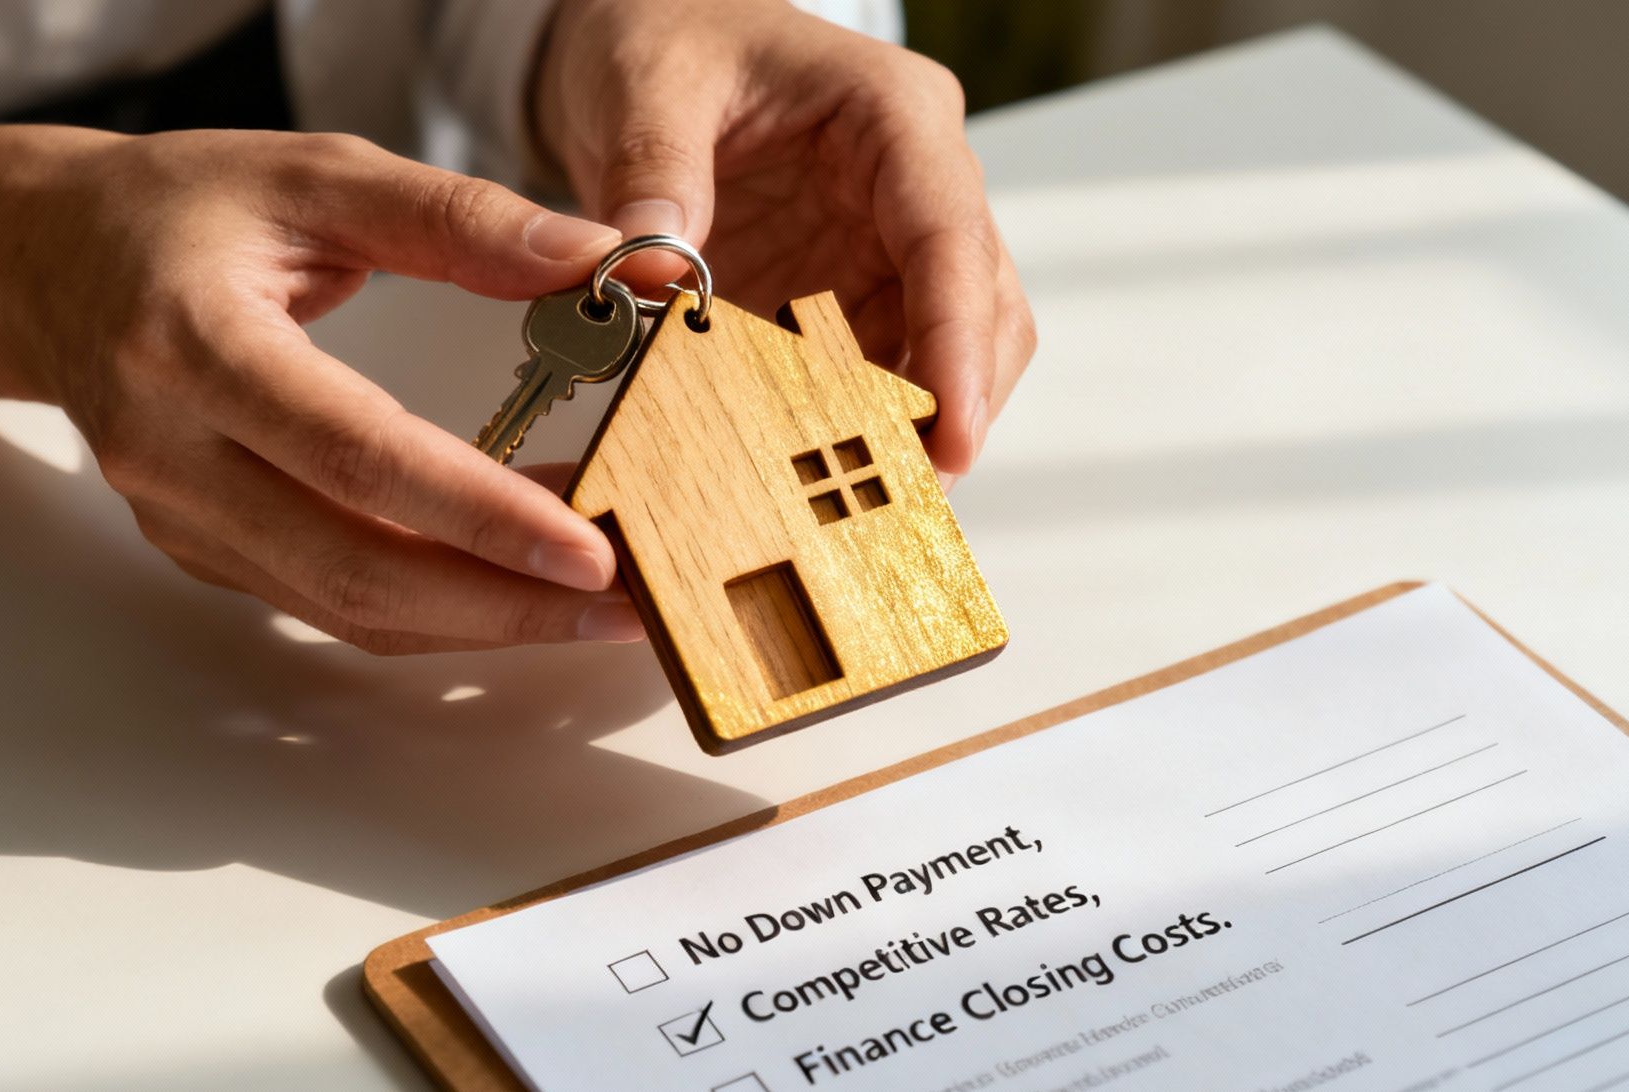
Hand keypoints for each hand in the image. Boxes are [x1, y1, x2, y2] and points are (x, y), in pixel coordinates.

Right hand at [0, 112, 645, 651]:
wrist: (41, 263)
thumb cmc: (177, 210)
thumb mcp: (317, 175)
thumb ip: (460, 219)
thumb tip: (607, 262)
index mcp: (193, 345)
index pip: (352, 455)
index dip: (476, 515)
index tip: (588, 550)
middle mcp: (172, 453)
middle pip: (354, 569)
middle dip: (504, 606)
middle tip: (626, 605)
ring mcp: (179, 518)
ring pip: (345, 610)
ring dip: (480, 622)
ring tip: (595, 605)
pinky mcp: (200, 551)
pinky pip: (326, 605)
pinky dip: (429, 608)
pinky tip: (511, 582)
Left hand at [532, 0, 1034, 479]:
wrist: (651, 45)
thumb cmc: (667, 37)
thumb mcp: (645, 85)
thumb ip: (653, 173)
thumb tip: (655, 275)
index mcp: (893, 116)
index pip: (950, 234)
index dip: (958, 341)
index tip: (953, 433)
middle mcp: (917, 183)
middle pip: (983, 307)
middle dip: (956, 406)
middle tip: (903, 501)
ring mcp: (891, 244)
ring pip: (950, 350)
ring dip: (914, 427)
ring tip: (864, 507)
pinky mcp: (854, 291)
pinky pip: (880, 369)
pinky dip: (859, 425)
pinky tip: (821, 475)